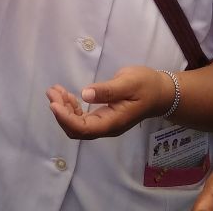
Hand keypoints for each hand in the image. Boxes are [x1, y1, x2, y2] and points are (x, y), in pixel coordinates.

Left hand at [48, 66, 173, 139]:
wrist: (159, 92)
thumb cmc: (145, 85)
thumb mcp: (128, 83)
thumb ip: (107, 90)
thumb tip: (85, 94)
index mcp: (113, 122)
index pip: (84, 128)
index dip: (66, 119)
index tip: (54, 104)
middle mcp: (106, 127)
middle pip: (77, 129)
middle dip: (61, 113)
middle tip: (52, 92)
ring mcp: (104, 123)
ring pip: (77, 124)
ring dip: (63, 109)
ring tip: (55, 90)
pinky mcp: (102, 116)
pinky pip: (81, 118)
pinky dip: (71, 107)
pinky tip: (66, 95)